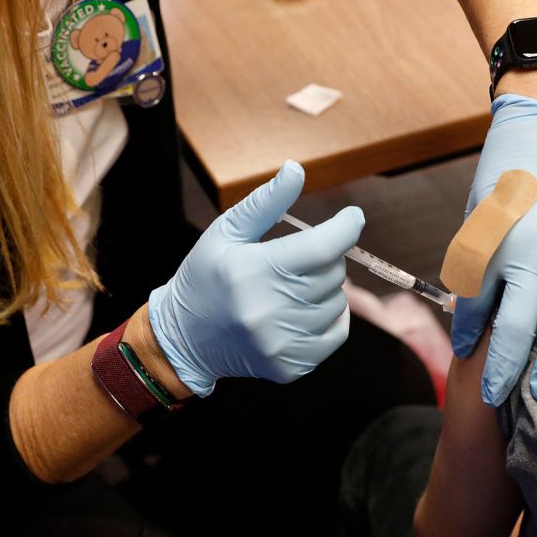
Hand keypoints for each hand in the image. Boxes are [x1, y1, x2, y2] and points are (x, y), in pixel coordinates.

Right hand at [148, 160, 362, 396]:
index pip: (321, 248)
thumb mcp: (227, 232)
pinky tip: (302, 309)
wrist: (184, 338)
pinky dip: (329, 317)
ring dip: (326, 289)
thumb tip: (297, 169)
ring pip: (338, 303)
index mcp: (253, 272)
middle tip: (298, 258)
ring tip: (293, 287)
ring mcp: (281, 343)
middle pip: (333, 274)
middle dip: (326, 258)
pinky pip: (336, 333)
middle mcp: (268, 311)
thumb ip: (266, 202)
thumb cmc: (207, 277)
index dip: (346, 228)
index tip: (352, 216)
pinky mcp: (291, 366)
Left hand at [453, 93, 536, 405]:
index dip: (468, 334)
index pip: (475, 306)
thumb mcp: (478, 214)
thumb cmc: (506, 169)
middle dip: (504, 368)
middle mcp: (531, 255)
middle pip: (516, 327)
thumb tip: (475, 306)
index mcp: (492, 246)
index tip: (465, 354)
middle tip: (496, 399)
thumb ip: (479, 260)